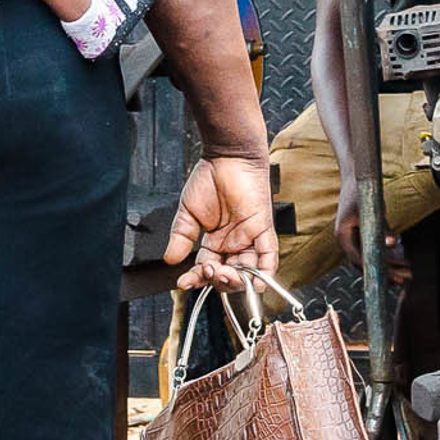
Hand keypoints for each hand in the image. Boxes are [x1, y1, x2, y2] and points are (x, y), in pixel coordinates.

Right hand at [166, 155, 277, 290]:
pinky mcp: (263, 227)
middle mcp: (234, 241)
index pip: (207, 268)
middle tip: (205, 273)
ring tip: (221, 274)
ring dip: (235, 280)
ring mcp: (249, 236)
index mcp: (216, 240)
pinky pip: (269, 254)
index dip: (196, 278)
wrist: (227, 156)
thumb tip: (170, 259)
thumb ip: (181, 237)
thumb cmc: (211, 177)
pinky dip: (264, 272)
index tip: (183, 282)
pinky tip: (255, 283)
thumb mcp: (189, 212)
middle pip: (229, 274)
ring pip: (248, 270)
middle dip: (216, 281)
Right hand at [332, 196, 411, 283]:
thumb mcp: (371, 209)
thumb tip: (391, 242)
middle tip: (403, 278)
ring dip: (389, 267)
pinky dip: (388, 256)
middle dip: (385, 272)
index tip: (389, 276)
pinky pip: (374, 251)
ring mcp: (354, 239)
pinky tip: (401, 260)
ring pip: (371, 259)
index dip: (374, 269)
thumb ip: (382, 227)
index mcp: (343, 236)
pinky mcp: (363, 236)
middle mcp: (347, 241)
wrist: (355, 177)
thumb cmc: (359, 190)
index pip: (358, 259)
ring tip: (406, 273)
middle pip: (366, 263)